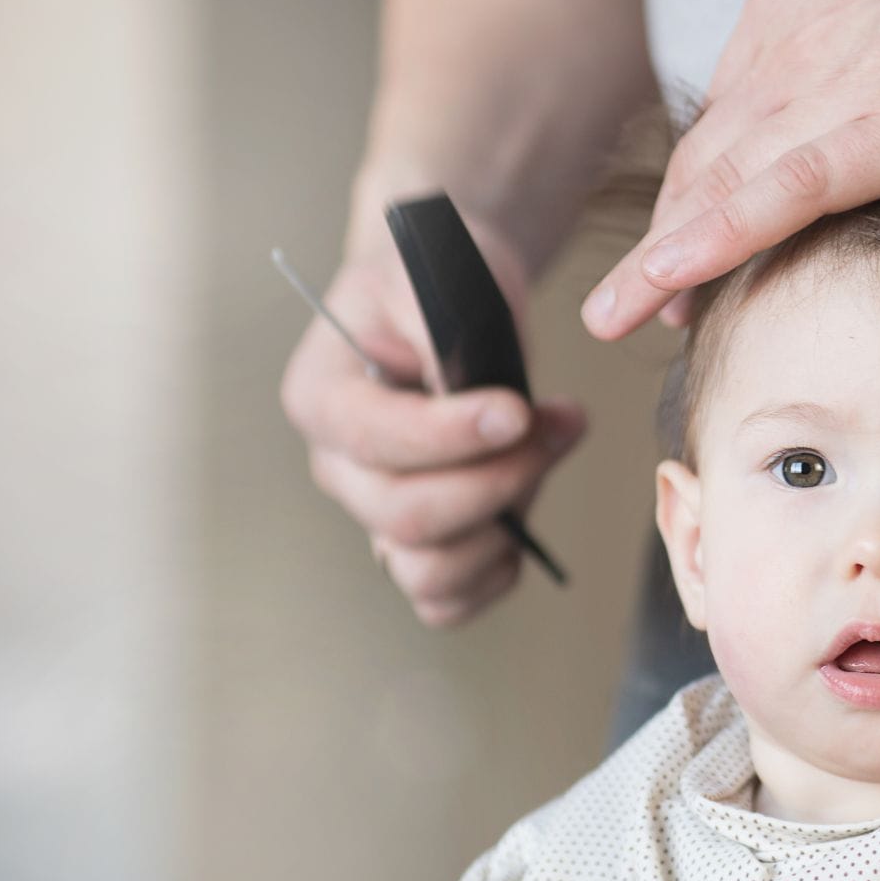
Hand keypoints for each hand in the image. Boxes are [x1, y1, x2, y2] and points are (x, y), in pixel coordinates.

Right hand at [280, 223, 585, 626]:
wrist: (441, 298)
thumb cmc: (433, 284)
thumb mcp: (432, 281)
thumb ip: (443, 337)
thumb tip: (481, 403)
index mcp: (322, 397)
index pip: (375, 440)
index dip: (451, 436)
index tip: (518, 410)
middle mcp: (340, 467)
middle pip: (404, 516)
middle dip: (497, 480)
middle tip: (557, 425)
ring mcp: (376, 511)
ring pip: (423, 571)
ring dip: (500, 532)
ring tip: (543, 465)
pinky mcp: (420, 541)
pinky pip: (442, 599)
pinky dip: (489, 581)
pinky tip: (524, 532)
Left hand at [579, 0, 879, 339]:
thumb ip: (873, 54)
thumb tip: (875, 107)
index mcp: (797, 4)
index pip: (728, 116)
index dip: (695, 190)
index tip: (677, 244)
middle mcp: (791, 37)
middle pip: (705, 156)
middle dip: (662, 236)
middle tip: (633, 304)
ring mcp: (830, 76)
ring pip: (719, 181)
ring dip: (659, 257)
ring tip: (618, 316)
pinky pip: (779, 192)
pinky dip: (715, 239)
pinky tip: (669, 282)